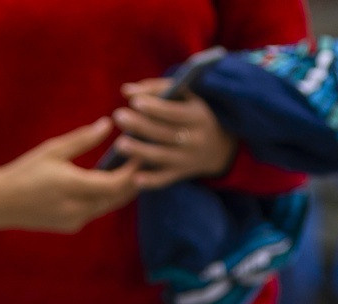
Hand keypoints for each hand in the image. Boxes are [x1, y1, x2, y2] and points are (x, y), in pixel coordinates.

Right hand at [0, 117, 151, 233]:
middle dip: (134, 180)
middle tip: (145, 160)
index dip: (133, 170)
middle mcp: (77, 208)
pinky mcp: (71, 226)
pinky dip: (106, 197)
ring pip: (109, 206)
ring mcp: (75, 221)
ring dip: (122, 190)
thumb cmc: (24, 171)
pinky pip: (97, 211)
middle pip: (118, 198)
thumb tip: (108, 124)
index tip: (141, 152)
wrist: (0, 203)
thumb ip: (83, 139)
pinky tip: (111, 182)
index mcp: (72, 187)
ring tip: (133, 169)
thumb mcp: (53, 150)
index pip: (116, 184)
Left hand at [111, 80, 237, 188]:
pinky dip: (150, 181)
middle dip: (140, 125)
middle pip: (164, 133)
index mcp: (198, 116)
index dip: (155, 107)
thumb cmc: (191, 111)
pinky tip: (135, 178)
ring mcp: (188, 159)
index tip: (135, 101)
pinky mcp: (180, 174)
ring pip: (161, 156)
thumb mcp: (185, 96)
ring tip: (119, 144)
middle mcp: (195, 139)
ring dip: (139, 151)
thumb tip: (126, 90)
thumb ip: (156, 89)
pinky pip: (164, 179)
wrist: (219, 145)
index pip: (174, 112)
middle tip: (118, 116)